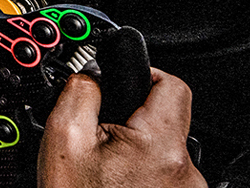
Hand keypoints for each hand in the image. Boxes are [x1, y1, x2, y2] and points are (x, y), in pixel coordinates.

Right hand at [38, 68, 206, 187]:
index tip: (121, 80)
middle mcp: (185, 171)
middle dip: (131, 119)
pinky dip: (142, 175)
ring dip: (137, 151)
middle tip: (101, 136)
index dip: (142, 73)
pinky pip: (166, 176)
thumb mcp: (63, 139)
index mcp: (160, 145)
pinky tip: (117, 187)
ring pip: (164, 150)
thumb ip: (80, 93)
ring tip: (106, 170)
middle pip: (166, 118)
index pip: (171, 83)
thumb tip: (91, 76)